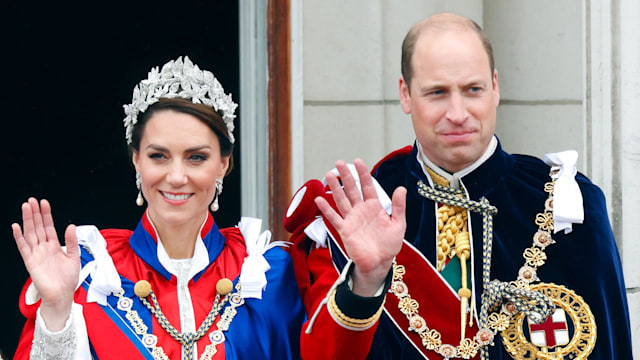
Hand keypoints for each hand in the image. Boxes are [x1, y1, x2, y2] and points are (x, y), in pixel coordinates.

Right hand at [12, 198, 79, 330]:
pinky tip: (16, 227)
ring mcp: (36, 254)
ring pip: (30, 233)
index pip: (48, 226)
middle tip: (32, 200)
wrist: (62, 295)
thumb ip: (71, 242)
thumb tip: (71, 226)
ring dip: (27, 220)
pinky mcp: (30, 261)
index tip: (44, 203)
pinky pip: (23, 247)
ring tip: (25, 207)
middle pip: (38, 227)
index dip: (46, 215)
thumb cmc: (67, 279)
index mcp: (54, 246)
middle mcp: (43, 248)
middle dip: (35, 213)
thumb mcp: (74, 257)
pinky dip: (19, 237)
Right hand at [315, 159, 405, 296]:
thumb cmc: (390, 245)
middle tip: (339, 163)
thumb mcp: (398, 224)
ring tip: (328, 174)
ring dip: (335, 188)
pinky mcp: (345, 230)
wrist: (379, 263)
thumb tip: (401, 188)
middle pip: (352, 189)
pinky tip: (319, 199)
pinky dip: (326, 209)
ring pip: (342, 200)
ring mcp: (352, 219)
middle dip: (346, 176)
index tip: (358, 161)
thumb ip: (398, 206)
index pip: (367, 186)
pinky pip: (334, 217)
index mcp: (375, 207)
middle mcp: (361, 210)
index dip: (363, 174)